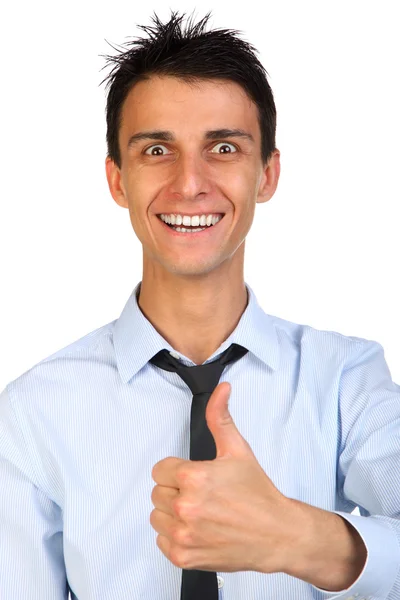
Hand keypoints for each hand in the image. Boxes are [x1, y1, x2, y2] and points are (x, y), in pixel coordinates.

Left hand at [150, 382, 302, 572]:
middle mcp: (184, 507)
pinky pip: (161, 542)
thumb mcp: (238, 449)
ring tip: (201, 513)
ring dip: (173, 515)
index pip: (160, 470)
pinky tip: (198, 530)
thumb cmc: (258, 493)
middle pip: (157, 492)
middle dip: (176, 492)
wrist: (277, 534)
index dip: (177, 471)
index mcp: (192, 477)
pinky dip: (175, 537)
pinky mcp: (184, 556)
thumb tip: (221, 390)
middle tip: (203, 495)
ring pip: (156, 517)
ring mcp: (183, 534)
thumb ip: (220, 417)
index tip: (195, 477)